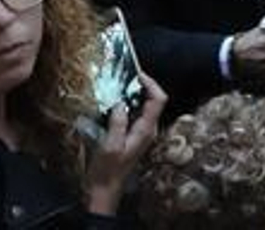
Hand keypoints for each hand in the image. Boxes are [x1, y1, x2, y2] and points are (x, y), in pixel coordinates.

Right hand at [84, 72, 165, 215]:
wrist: (105, 189)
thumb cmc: (107, 170)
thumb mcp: (110, 146)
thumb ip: (118, 123)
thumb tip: (120, 103)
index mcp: (146, 130)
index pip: (158, 100)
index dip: (151, 84)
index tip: (137, 74)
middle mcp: (148, 130)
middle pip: (154, 101)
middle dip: (143, 86)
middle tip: (126, 77)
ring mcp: (141, 133)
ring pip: (145, 107)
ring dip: (135, 95)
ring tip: (119, 86)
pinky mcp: (133, 136)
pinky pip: (136, 115)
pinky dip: (128, 105)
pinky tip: (114, 104)